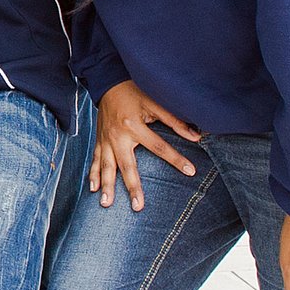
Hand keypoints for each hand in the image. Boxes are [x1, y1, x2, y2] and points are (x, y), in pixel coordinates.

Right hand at [91, 79, 200, 210]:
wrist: (108, 82)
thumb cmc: (134, 92)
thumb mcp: (155, 102)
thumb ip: (174, 121)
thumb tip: (196, 136)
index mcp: (133, 125)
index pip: (158, 147)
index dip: (176, 159)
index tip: (190, 171)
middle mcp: (117, 136)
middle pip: (127, 166)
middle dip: (133, 187)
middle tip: (138, 206)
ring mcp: (105, 140)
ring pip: (106, 167)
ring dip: (107, 186)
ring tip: (106, 203)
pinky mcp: (99, 140)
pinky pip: (95, 160)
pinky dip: (93, 175)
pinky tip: (93, 189)